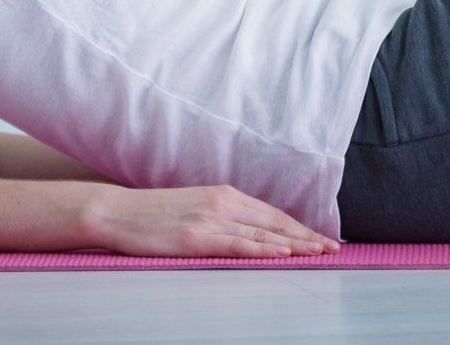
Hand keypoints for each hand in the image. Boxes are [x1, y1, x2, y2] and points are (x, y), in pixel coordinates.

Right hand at [82, 184, 339, 258]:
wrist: (116, 212)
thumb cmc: (154, 214)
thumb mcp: (196, 206)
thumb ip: (224, 216)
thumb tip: (251, 231)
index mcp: (225, 195)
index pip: (272, 214)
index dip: (299, 227)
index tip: (321, 238)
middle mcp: (224, 204)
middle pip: (274, 223)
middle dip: (306, 237)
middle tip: (333, 248)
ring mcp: (210, 221)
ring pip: (261, 235)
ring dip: (293, 245)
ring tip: (318, 253)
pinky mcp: (196, 238)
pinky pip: (236, 245)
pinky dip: (262, 249)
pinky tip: (281, 254)